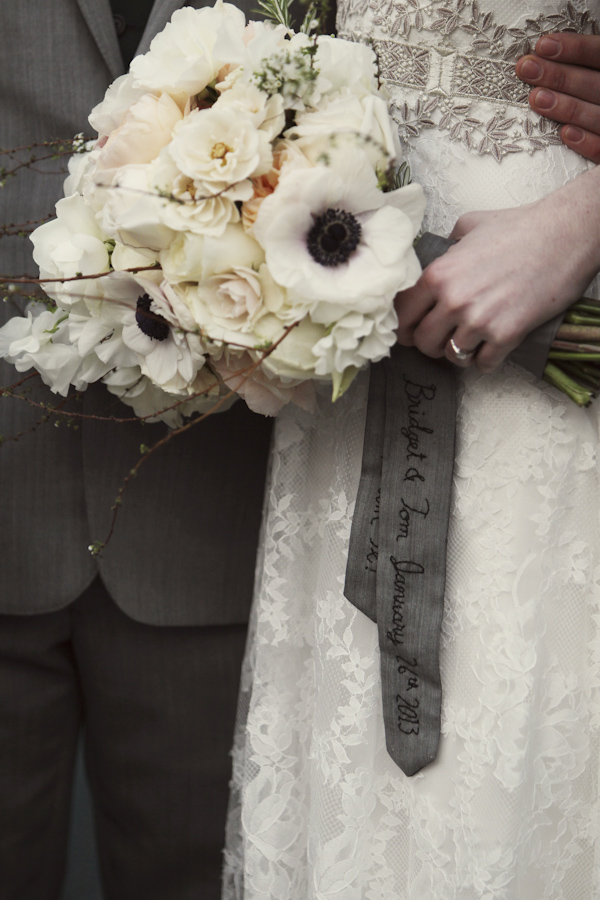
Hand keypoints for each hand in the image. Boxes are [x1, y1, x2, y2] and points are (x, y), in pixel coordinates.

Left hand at [394, 168, 599, 371]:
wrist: (564, 235)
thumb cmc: (521, 227)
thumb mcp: (470, 225)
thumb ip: (447, 245)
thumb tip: (439, 253)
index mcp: (439, 274)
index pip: (403, 314)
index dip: (405, 326)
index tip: (411, 331)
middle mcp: (453, 300)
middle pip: (422, 342)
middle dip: (430, 344)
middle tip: (442, 339)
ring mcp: (479, 320)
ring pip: (452, 356)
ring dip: (459, 353)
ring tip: (469, 342)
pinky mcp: (506, 335)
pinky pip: (483, 364)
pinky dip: (485, 361)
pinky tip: (490, 349)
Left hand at [515, 34, 599, 162]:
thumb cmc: (596, 96)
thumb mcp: (593, 78)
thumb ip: (581, 69)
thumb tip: (540, 56)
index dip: (575, 49)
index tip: (542, 45)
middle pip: (595, 84)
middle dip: (560, 76)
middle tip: (526, 69)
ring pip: (598, 115)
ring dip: (567, 107)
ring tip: (536, 98)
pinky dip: (587, 142)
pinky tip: (565, 134)